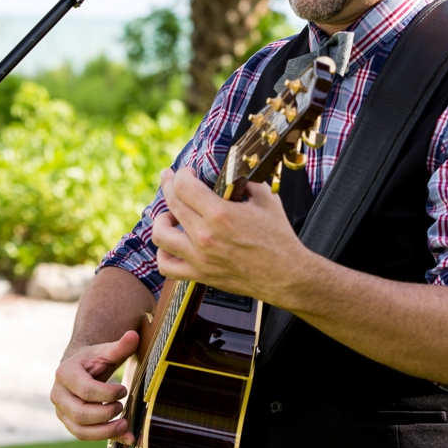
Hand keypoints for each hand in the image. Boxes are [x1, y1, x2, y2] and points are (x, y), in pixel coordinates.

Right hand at [51, 330, 138, 443]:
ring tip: (125, 425)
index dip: (108, 393)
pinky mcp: (69, 423)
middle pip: (81, 413)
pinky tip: (125, 436)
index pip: (86, 390)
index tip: (123, 390)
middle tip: (122, 407)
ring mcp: (61, 411)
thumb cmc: (94, 360)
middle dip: (106, 414)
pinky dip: (105, 438)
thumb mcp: (106, 352)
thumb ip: (120, 346)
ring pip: (80, 430)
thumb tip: (133, 336)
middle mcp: (58, 395)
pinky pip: (84, 435)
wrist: (80, 369)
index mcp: (65, 373)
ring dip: (105, 431)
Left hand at [152, 167, 308, 304]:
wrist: (286, 275)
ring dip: (162, 219)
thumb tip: (232, 174)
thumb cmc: (279, 240)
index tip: (186, 172)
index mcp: (220, 214)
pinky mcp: (200, 274)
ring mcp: (199, 257)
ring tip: (171, 215)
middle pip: (171, 203)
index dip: (182, 174)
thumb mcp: (266, 199)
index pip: (184, 186)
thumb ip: (245, 183)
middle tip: (169, 178)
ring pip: (161, 234)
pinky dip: (163, 253)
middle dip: (168, 185)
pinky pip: (166, 266)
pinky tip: (172, 243)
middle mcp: (205, 235)